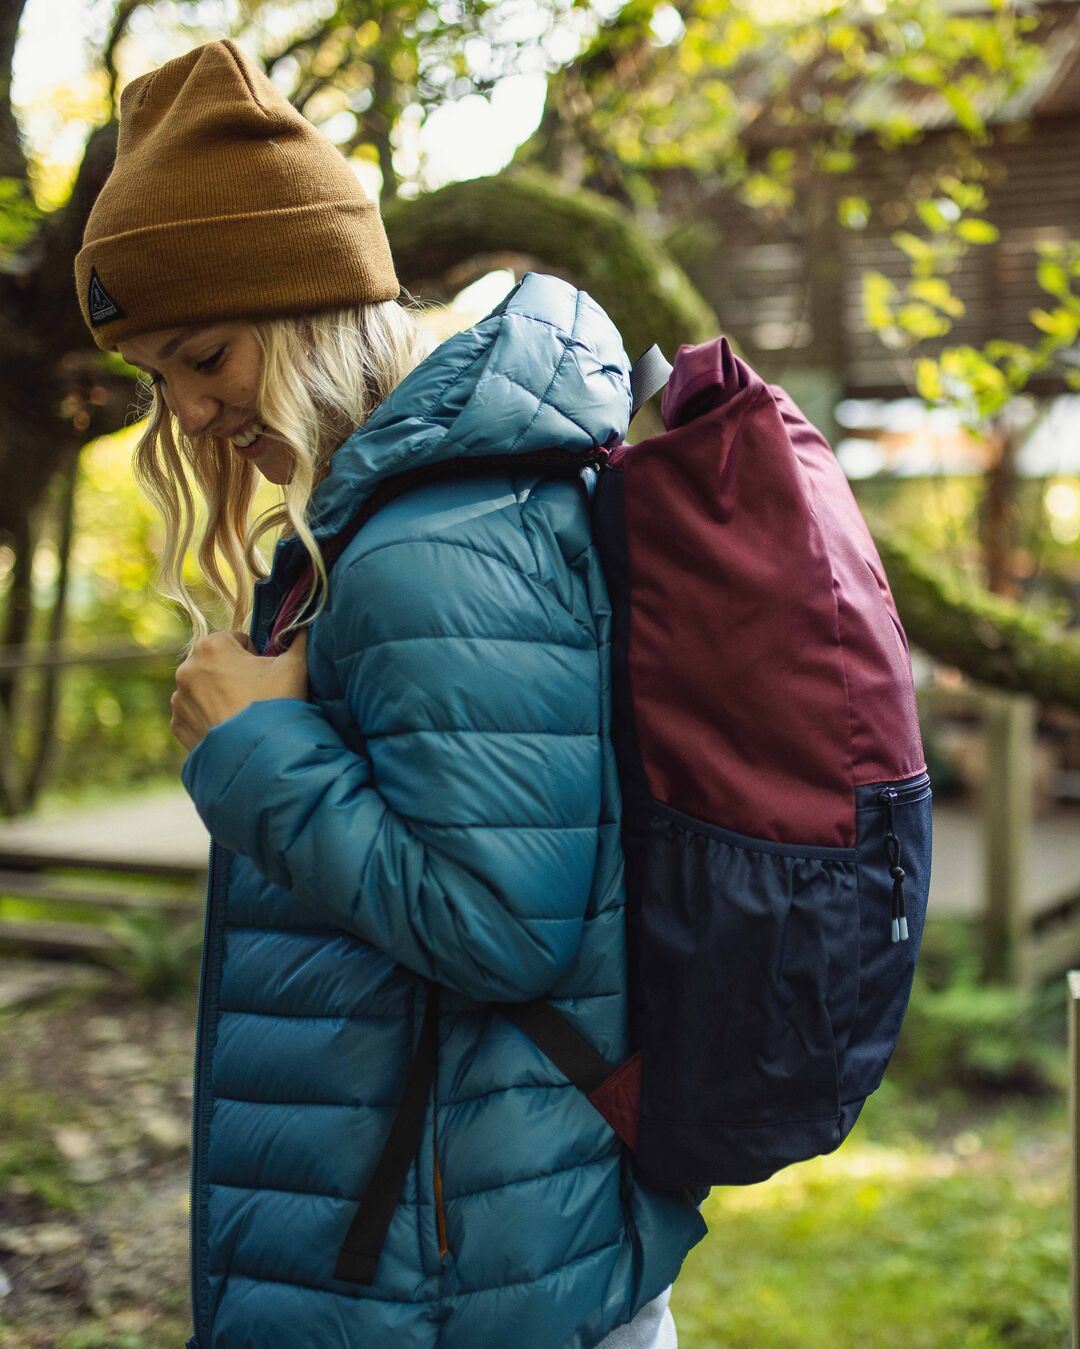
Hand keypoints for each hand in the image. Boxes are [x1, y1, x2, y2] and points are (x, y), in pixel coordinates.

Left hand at [171, 629, 308, 753]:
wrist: (261, 757)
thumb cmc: (276, 704)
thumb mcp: (295, 666)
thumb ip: (298, 640)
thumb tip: (303, 626)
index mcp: (211, 646)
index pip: (237, 640)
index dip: (255, 656)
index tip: (265, 675)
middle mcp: (186, 669)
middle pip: (217, 663)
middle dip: (234, 674)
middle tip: (257, 696)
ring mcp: (179, 700)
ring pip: (204, 689)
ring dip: (220, 695)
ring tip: (244, 714)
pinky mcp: (178, 725)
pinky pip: (195, 714)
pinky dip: (210, 718)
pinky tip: (231, 727)